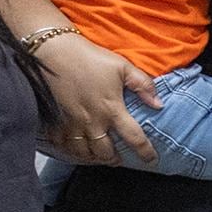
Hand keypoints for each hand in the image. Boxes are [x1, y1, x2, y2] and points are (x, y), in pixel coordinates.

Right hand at [36, 32, 158, 164]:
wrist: (53, 52)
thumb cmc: (89, 57)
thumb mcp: (123, 67)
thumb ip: (143, 85)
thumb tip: (158, 104)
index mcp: (111, 109)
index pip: (134, 138)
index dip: (145, 152)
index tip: (152, 160)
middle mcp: (92, 121)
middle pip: (105, 153)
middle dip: (114, 159)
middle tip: (119, 159)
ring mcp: (71, 124)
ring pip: (83, 152)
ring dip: (93, 158)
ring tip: (99, 156)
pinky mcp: (54, 121)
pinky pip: (62, 144)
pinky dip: (70, 149)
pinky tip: (75, 147)